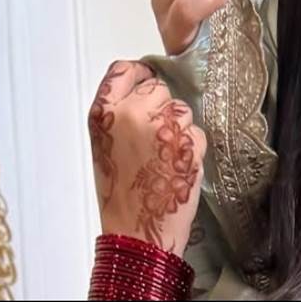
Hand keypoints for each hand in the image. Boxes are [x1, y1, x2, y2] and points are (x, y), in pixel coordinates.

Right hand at [88, 60, 204, 256]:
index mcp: (104, 114)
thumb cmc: (121, 193)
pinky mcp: (188, 140)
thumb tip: (141, 90)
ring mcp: (162, 126)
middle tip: (153, 136)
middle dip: (160, 107)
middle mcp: (131, 114)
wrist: (137, 230)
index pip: (123, 71)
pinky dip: (191, 145)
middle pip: (157, 87)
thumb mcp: (105, 145)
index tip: (145, 76)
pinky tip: (175, 164)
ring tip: (162, 155)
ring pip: (181, 108)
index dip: (139, 73)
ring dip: (178, 126)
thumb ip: (119, 113)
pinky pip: (196, 130)